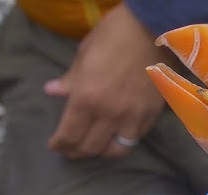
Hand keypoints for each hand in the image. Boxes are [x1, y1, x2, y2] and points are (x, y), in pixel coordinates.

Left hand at [45, 3, 171, 158]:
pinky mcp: (152, 114)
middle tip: (72, 150)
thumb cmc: (115, 35)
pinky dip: (126, 137)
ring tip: (99, 146)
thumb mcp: (85, 54)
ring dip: (105, 151)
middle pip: (92, 148)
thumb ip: (71, 79)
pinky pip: (137, 136)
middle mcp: (110, 114)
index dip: (60, 145)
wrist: (154, 30)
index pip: (69, 136)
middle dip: (78, 152)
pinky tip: (120, 132)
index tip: (55, 145)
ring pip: (118, 149)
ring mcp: (134, 116)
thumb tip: (53, 92)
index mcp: (87, 98)